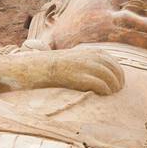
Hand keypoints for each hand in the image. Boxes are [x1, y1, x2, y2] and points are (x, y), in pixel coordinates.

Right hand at [0, 47, 123, 97]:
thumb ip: (79, 67)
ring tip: (111, 94)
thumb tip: (91, 74)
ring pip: (108, 75)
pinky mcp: (73, 75)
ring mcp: (78, 65)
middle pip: (113, 66)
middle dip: (119, 79)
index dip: (118, 71)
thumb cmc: (45, 71)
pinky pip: (97, 82)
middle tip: (118, 91)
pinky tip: (102, 95)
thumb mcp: (63, 65)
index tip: (119, 83)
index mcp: (82, 52)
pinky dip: (103, 89)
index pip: (110, 59)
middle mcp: (82, 56)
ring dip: (113, 86)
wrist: (27, 69)